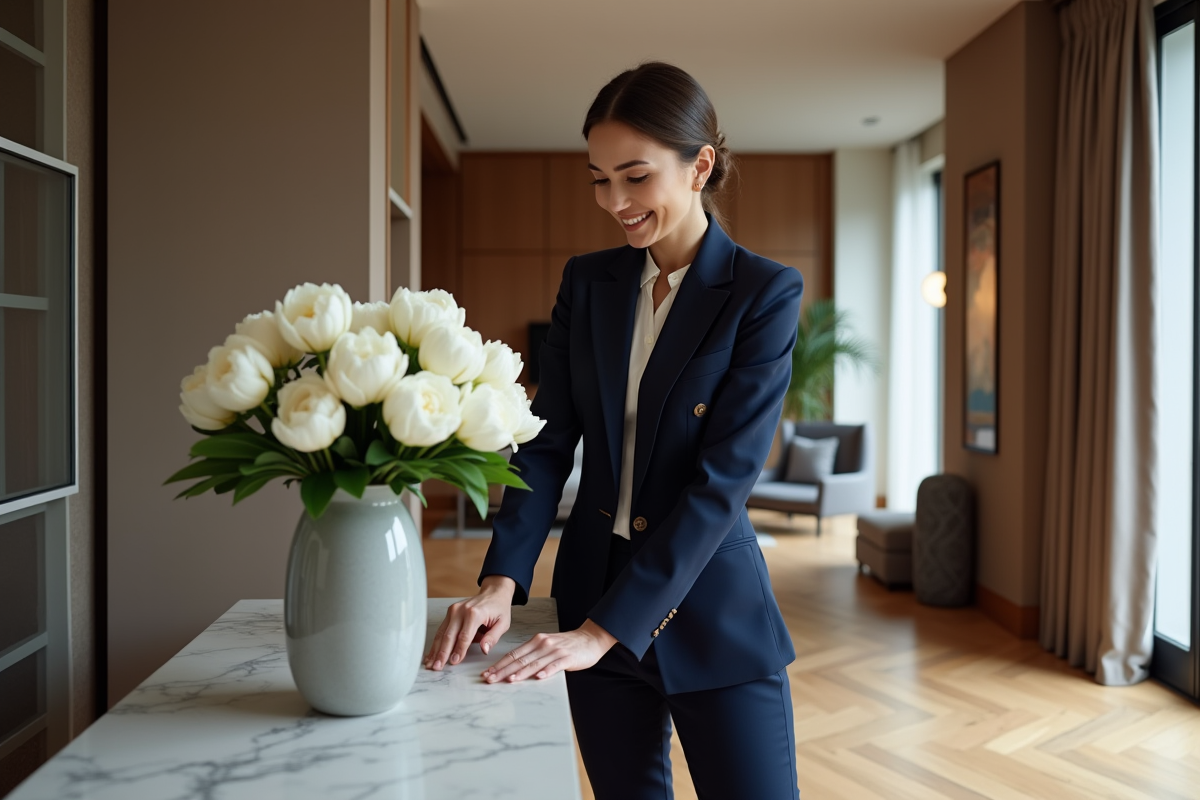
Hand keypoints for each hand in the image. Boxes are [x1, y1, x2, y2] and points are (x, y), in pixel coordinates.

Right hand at [424, 576, 515, 670]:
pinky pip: (442, 629)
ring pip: (442, 633)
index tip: (454, 662)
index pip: (464, 637)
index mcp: (475, 614)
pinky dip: (436, 642)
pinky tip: (431, 653)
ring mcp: (454, 610)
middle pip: (449, 635)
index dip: (458, 651)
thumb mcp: (503, 623)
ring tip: (430, 663)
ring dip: (435, 649)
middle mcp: (461, 611)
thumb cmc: (499, 608)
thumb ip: (493, 637)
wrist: (494, 592)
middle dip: (442, 653)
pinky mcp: (450, 612)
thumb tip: (484, 650)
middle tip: (437, 667)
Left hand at [481, 619, 616, 683]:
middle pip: (520, 659)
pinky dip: (546, 671)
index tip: (487, 673)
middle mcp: (543, 644)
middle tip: (490, 679)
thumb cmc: (567, 645)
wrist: (590, 639)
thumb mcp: (547, 646)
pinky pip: (555, 665)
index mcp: (536, 641)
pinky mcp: (567, 658)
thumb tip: (514, 668)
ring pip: (534, 663)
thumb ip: (533, 655)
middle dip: (503, 670)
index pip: (514, 654)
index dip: (499, 664)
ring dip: (521, 672)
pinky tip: (539, 677)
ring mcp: (555, 651)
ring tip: (509, 680)